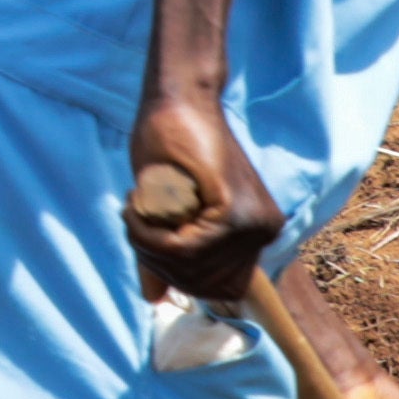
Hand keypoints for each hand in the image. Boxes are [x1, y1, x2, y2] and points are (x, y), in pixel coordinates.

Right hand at [122, 106, 277, 305]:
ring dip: (147, 244)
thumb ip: (170, 254)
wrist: (180, 98)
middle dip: (157, 260)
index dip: (175, 275)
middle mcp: (264, 231)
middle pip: (202, 283)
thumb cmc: (173, 147)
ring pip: (188, 268)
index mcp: (258, 232)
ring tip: (134, 208)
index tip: (147, 241)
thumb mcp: (171, 210)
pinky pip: (182, 247)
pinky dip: (149, 232)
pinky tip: (138, 202)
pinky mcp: (232, 209)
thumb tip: (155, 299)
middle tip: (134, 221)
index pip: (218, 287)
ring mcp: (251, 222)